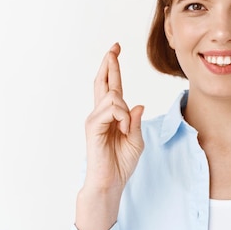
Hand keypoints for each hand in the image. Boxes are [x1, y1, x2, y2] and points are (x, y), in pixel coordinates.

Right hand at [84, 42, 144, 191]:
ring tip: (125, 130)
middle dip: (109, 64)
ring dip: (124, 110)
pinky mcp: (92, 126)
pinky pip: (110, 109)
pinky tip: (122, 129)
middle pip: (103, 82)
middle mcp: (101, 113)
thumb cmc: (121, 163)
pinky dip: (120, 117)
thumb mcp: (136, 140)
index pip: (112, 86)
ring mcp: (95, 119)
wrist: (110, 181)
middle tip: (114, 48)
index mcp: (112, 115)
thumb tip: (138, 104)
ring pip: (112, 96)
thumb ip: (136, 122)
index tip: (115, 49)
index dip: (113, 67)